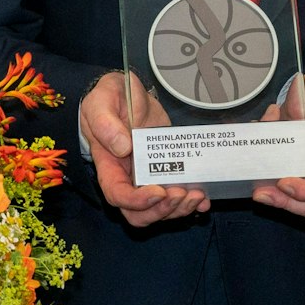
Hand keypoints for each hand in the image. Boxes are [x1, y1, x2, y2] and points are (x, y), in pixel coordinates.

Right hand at [80, 72, 208, 225]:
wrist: (126, 91)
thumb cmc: (108, 99)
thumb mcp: (100, 103)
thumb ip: (105, 124)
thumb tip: (123, 146)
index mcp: (109, 165)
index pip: (118, 195)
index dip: (137, 201)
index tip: (157, 192)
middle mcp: (127, 177)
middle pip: (139, 213)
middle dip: (162, 210)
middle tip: (180, 194)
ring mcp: (148, 175)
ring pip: (160, 209)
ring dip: (179, 208)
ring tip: (197, 195)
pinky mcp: (167, 168)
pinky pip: (177, 195)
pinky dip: (192, 203)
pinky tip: (204, 199)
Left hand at [251, 75, 304, 218]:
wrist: (298, 93)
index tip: (286, 183)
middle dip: (289, 203)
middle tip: (267, 193)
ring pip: (296, 202)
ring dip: (276, 200)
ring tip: (259, 190)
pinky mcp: (288, 170)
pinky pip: (279, 189)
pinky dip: (266, 185)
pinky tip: (256, 173)